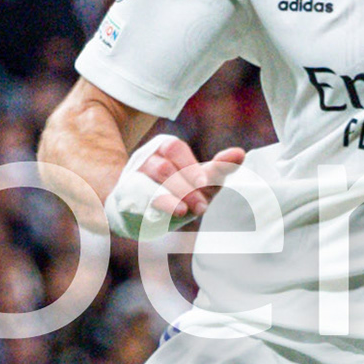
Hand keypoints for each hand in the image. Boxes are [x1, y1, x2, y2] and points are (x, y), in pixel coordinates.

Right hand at [105, 134, 246, 238]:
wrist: (134, 212)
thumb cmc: (174, 192)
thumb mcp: (198, 182)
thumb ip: (218, 169)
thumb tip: (240, 153)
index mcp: (164, 149)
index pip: (175, 150)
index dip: (190, 167)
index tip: (204, 183)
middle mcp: (146, 159)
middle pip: (164, 168)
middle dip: (185, 188)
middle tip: (202, 207)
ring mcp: (132, 178)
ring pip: (146, 185)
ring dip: (171, 198)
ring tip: (186, 211)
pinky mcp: (124, 198)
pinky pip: (137, 200)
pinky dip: (155, 208)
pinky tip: (170, 214)